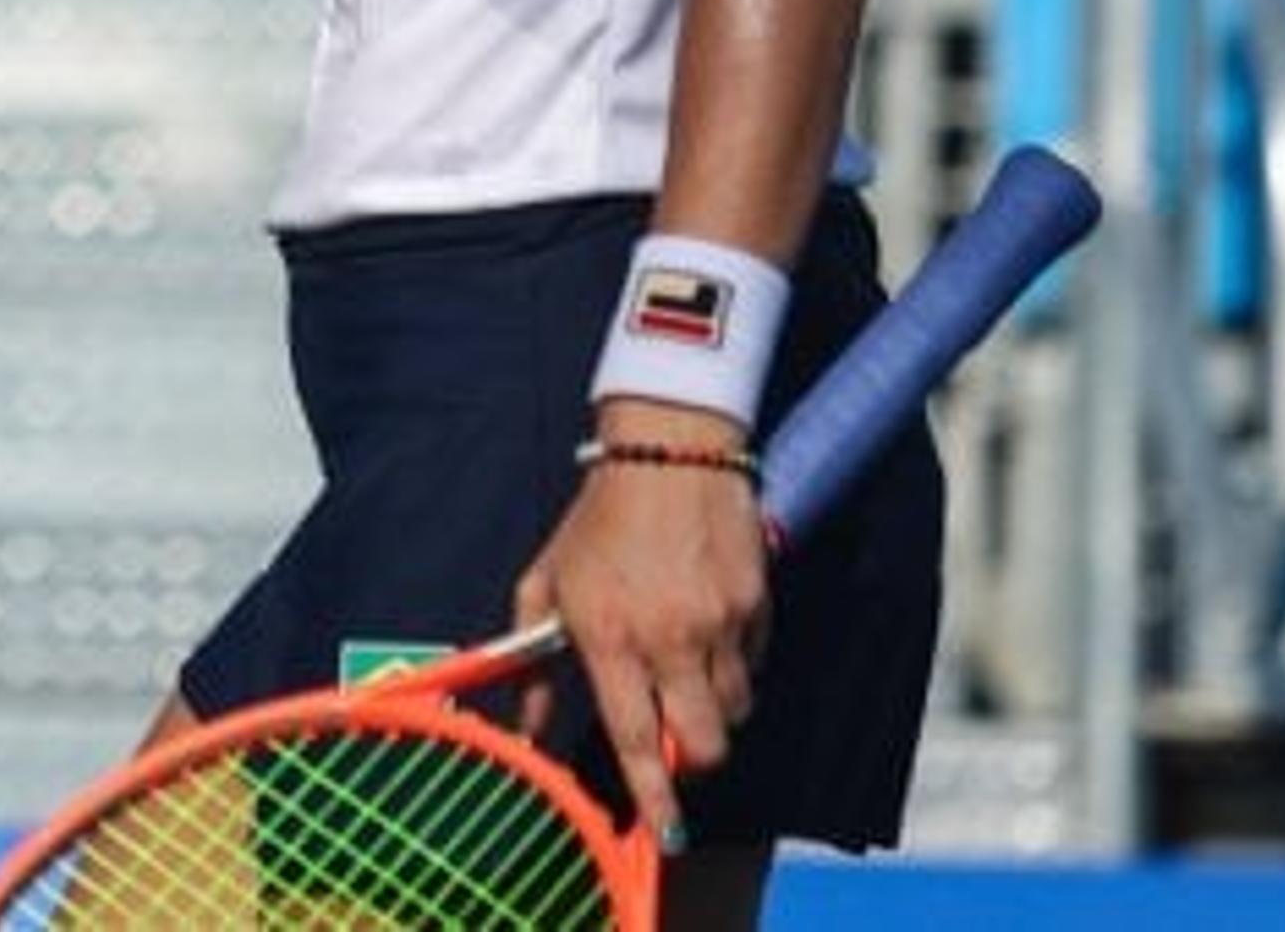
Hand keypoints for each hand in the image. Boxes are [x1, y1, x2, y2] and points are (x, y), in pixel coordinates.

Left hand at [509, 399, 768, 851]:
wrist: (667, 451)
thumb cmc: (597, 521)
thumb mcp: (547, 582)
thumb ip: (534, 660)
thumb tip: (527, 726)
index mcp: (609, 635)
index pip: (634, 736)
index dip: (654, 796)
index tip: (666, 835)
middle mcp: (669, 637)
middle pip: (704, 744)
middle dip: (692, 757)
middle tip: (675, 736)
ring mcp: (720, 622)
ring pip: (734, 709)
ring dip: (713, 707)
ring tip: (685, 663)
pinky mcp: (757, 603)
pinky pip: (756, 663)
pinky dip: (737, 662)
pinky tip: (710, 623)